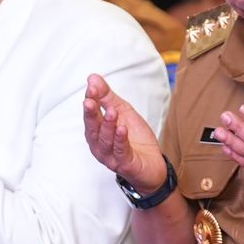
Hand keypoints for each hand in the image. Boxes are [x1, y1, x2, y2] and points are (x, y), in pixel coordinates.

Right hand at [83, 73, 166, 190]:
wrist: (152, 164)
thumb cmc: (135, 139)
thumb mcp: (122, 112)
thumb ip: (107, 97)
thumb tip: (92, 78)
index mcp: (97, 132)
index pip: (90, 115)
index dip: (91, 100)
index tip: (92, 87)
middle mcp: (100, 145)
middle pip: (93, 129)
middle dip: (91, 115)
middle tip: (90, 100)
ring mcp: (111, 156)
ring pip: (106, 141)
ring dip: (108, 126)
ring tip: (112, 112)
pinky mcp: (125, 164)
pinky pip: (121, 152)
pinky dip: (121, 140)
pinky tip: (122, 129)